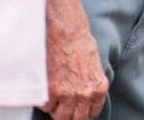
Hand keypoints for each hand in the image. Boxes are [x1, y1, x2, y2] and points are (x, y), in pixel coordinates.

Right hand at [38, 0, 108, 119]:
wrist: (67, 32)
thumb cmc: (80, 43)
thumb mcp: (94, 65)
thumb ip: (91, 83)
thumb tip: (85, 94)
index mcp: (99, 88)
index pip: (92, 112)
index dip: (83, 111)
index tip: (76, 108)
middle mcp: (85, 94)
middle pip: (76, 119)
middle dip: (69, 115)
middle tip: (63, 107)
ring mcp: (68, 95)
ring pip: (60, 117)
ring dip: (56, 110)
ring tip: (54, 98)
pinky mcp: (51, 91)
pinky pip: (46, 107)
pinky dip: (44, 101)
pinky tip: (46, 88)